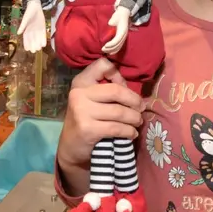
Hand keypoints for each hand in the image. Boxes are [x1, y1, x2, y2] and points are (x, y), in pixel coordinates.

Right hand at [18, 5, 46, 52]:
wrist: (35, 6)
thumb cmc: (28, 12)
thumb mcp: (25, 19)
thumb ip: (22, 26)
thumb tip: (18, 33)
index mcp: (26, 30)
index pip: (26, 39)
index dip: (26, 44)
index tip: (27, 49)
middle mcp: (32, 31)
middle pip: (32, 40)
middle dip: (33, 45)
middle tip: (34, 51)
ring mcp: (37, 30)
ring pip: (38, 39)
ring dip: (38, 44)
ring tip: (39, 49)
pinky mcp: (42, 28)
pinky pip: (43, 35)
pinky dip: (43, 39)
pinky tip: (44, 44)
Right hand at [59, 59, 144, 179]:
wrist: (71, 146)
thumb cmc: (87, 119)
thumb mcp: (92, 100)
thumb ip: (109, 89)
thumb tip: (132, 88)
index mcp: (81, 82)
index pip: (103, 65)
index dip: (118, 74)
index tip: (123, 87)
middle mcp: (79, 93)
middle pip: (116, 90)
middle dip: (134, 100)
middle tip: (141, 109)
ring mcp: (81, 111)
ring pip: (119, 111)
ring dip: (134, 118)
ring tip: (138, 122)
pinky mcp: (87, 129)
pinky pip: (117, 128)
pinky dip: (129, 131)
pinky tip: (132, 133)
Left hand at [102, 7, 130, 54]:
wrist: (123, 14)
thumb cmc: (118, 16)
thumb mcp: (114, 18)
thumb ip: (112, 22)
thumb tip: (109, 25)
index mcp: (122, 30)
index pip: (117, 39)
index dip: (111, 44)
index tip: (105, 45)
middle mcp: (124, 35)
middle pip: (118, 44)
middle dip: (110, 48)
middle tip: (103, 49)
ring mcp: (124, 37)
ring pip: (119, 46)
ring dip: (112, 50)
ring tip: (105, 52)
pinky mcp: (122, 38)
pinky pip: (119, 46)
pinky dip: (115, 50)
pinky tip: (110, 52)